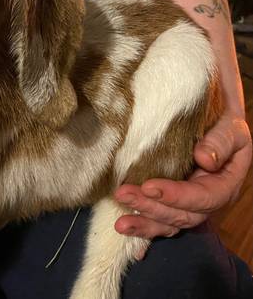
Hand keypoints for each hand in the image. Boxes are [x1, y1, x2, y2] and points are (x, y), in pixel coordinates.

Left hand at [114, 112, 251, 249]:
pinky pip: (159, 221)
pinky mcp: (171, 203)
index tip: (148, 186)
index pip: (203, 197)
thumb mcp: (231, 127)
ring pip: (168, 222)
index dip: (176, 195)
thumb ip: (222, 141)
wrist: (215, 120)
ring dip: (143, 223)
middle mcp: (206, 201)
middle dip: (150, 208)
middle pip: (181, 215)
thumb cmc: (224, 123)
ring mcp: (188, 205)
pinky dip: (143, 229)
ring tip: (120, 223)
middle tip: (123, 195)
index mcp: (224, 185)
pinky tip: (125, 232)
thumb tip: (204, 159)